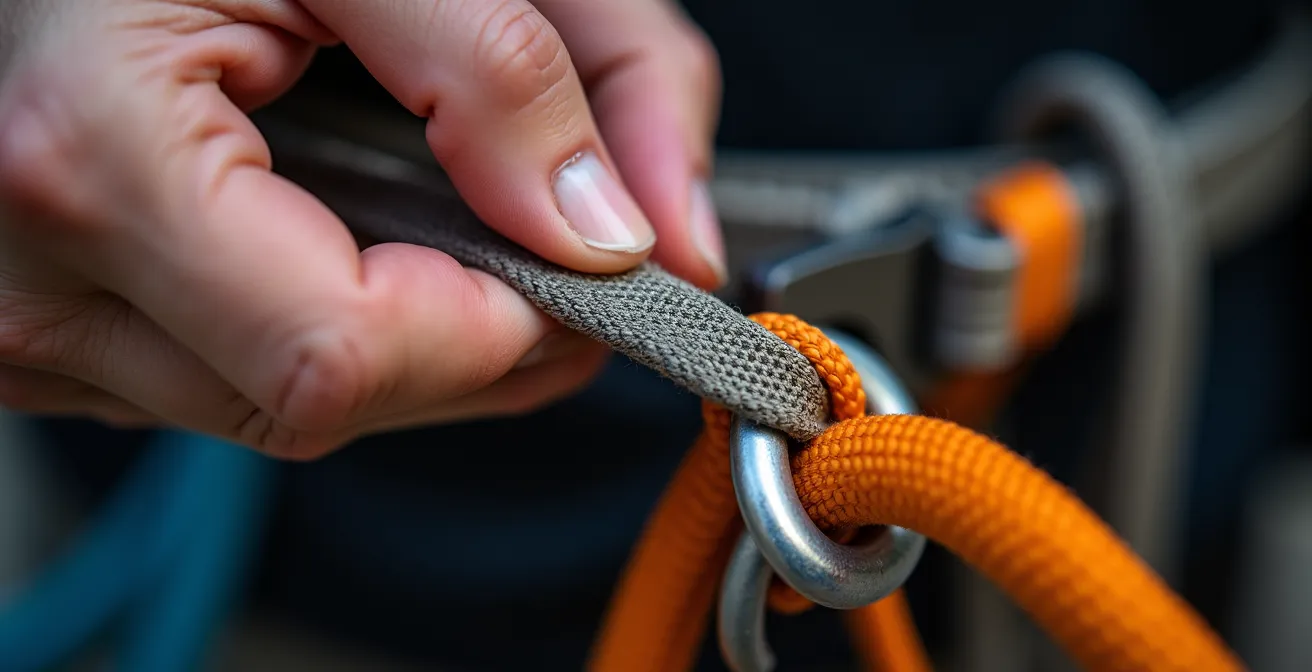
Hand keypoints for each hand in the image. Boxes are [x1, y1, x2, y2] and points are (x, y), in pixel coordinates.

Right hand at [0, 0, 722, 457]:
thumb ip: (512, 74)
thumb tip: (635, 239)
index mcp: (96, 162)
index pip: (341, 356)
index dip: (495, 326)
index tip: (579, 259)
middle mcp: (40, 283)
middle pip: (325, 408)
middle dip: (472, 340)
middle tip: (542, 236)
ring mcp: (44, 331)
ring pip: (290, 415)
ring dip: (411, 340)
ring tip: (444, 218)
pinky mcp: (70, 342)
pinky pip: (242, 387)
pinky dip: (341, 330)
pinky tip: (356, 237)